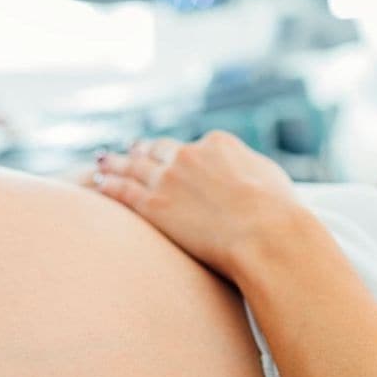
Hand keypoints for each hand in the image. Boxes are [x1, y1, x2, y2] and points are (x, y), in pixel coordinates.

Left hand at [86, 131, 299, 278]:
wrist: (265, 232)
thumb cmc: (278, 212)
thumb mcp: (270, 178)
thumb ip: (251, 170)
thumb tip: (249, 174)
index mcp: (219, 144)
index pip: (195, 146)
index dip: (179, 151)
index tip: (169, 152)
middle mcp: (189, 155)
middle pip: (158, 151)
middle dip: (143, 150)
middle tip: (131, 149)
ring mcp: (168, 178)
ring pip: (134, 166)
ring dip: (116, 163)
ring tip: (103, 162)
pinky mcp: (154, 204)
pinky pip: (123, 190)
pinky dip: (108, 183)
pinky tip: (97, 181)